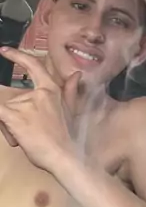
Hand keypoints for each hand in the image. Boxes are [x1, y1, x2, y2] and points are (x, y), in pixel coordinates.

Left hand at [0, 48, 80, 172]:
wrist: (63, 156)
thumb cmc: (66, 137)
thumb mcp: (71, 110)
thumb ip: (70, 90)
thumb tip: (77, 74)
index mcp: (51, 89)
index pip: (33, 66)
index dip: (17, 56)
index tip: (3, 50)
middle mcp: (37, 93)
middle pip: (11, 98)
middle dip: (10, 114)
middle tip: (20, 132)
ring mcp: (24, 104)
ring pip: (4, 109)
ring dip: (7, 125)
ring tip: (19, 140)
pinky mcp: (13, 117)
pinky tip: (2, 118)